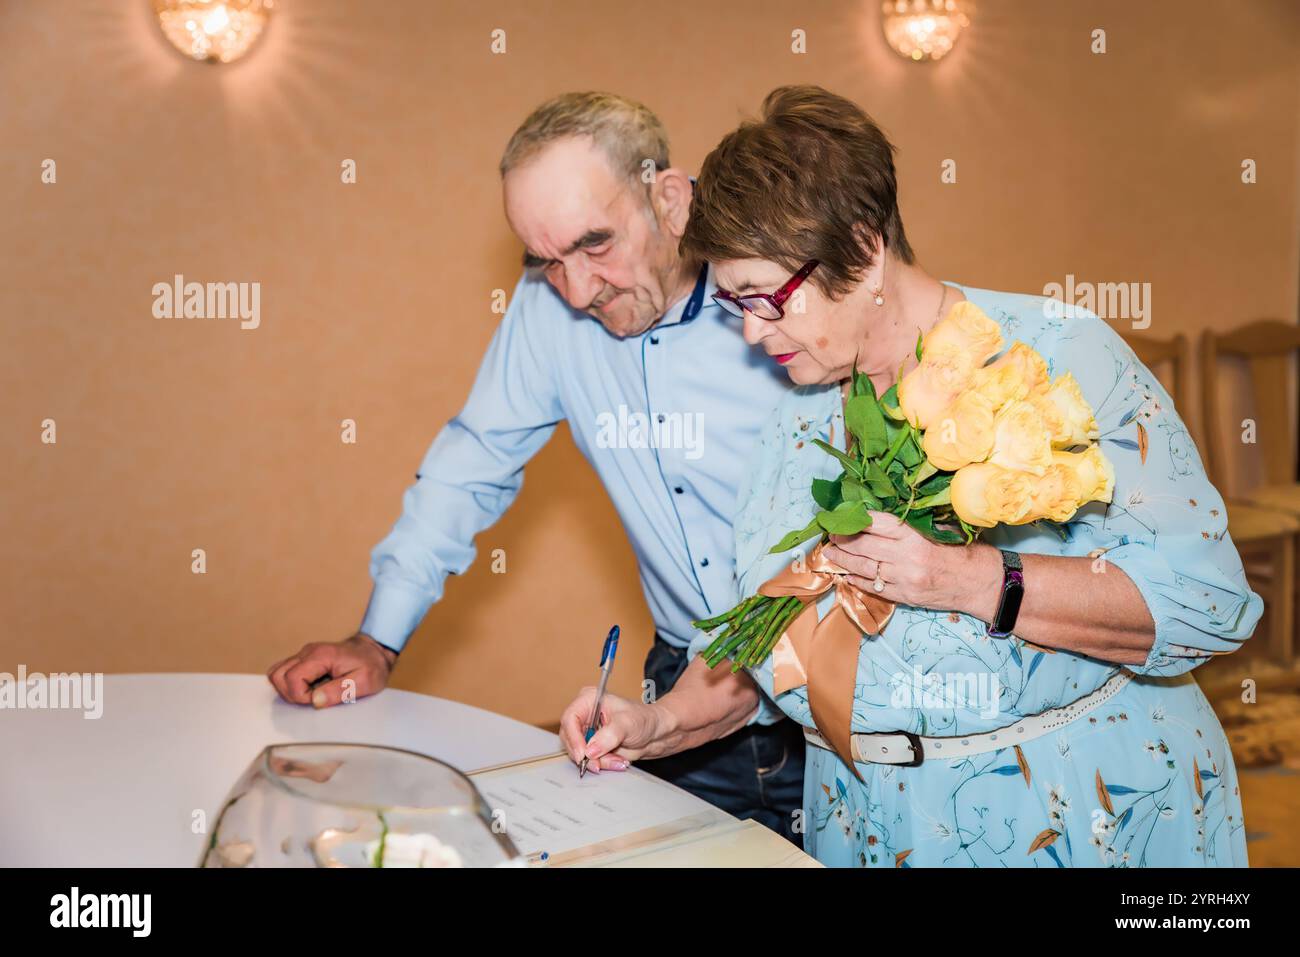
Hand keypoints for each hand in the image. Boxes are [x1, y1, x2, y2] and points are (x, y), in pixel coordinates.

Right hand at [267, 633, 397, 707]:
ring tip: (310, 694)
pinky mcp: (304, 659)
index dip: (300, 696)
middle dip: (291, 694)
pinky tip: (307, 689)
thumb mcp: (364, 681)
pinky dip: (290, 684)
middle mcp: (308, 652)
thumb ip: (340, 691)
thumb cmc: (372, 666)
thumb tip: (315, 701)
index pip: (292, 679)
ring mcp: (304, 654)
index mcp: (321, 656)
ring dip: (288, 689)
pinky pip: (284, 672)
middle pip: (278, 676)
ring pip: (277, 673)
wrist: (375, 651)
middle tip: (313, 698)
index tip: (319, 699)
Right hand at [558, 687, 672, 772]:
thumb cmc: (644, 719)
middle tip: (600, 764)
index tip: (583, 755)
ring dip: (598, 761)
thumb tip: (590, 750)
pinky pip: (588, 760)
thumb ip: (609, 736)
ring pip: (578, 753)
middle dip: (586, 754)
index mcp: (588, 699)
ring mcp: (586, 731)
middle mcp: (584, 714)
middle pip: (570, 738)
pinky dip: (602, 764)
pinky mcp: (591, 746)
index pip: (570, 718)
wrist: (655, 733)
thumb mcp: (627, 724)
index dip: (573, 738)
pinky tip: (617, 760)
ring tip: (618, 760)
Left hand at [823, 511, 999, 614]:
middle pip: (864, 547)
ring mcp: (904, 579)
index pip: (875, 524)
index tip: (842, 518)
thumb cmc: (964, 551)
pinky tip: (847, 575)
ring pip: (865, 568)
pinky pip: (875, 588)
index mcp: (915, 536)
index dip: (855, 521)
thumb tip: (884, 514)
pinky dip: (858, 581)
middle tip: (830, 536)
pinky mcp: (905, 596)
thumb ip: (914, 522)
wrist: (982, 583)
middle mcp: (906, 558)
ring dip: (845, 561)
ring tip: (831, 554)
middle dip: (843, 541)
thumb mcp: (941, 528)